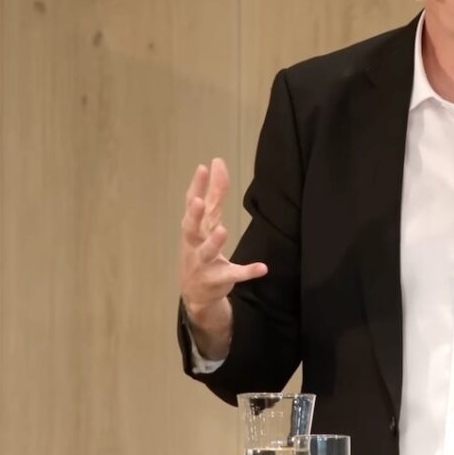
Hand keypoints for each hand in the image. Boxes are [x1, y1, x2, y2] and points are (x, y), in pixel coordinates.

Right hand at [178, 158, 267, 322]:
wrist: (194, 291)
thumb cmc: (199, 249)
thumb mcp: (206, 222)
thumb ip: (213, 195)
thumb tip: (216, 163)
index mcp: (194, 228)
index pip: (193, 204)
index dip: (197, 186)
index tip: (204, 167)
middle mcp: (194, 244)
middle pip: (191, 228)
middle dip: (194, 215)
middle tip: (199, 201)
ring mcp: (204, 263)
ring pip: (207, 252)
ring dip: (214, 242)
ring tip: (223, 230)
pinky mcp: (218, 279)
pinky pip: (233, 275)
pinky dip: (247, 272)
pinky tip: (262, 267)